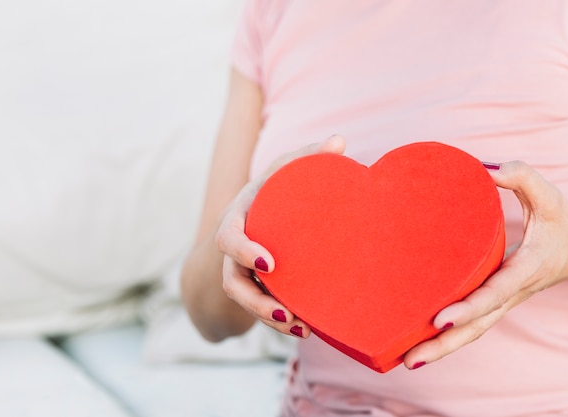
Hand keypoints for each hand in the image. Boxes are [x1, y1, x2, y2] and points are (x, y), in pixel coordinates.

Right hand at [216, 135, 345, 338]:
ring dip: (270, 318)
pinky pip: (262, 308)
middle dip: (256, 302)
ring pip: (246, 303)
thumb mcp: (281, 173)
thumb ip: (306, 157)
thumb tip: (339, 141)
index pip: (228, 239)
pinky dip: (281, 321)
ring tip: (301, 328)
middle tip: (286, 313)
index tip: (269, 263)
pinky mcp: (257, 288)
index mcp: (238, 221)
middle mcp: (234, 252)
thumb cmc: (269, 193)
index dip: (244, 252)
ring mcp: (243, 273)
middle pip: (233, 283)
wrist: (251, 218)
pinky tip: (306, 328)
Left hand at [403, 160, 567, 368]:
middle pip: (478, 326)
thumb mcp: (550, 197)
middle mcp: (512, 292)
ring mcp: (504, 302)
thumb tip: (486, 168)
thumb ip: (522, 178)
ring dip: (443, 350)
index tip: (440, 319)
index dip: (469, 308)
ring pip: (473, 332)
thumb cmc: (563, 224)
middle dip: (445, 345)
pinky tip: (421, 346)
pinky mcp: (496, 302)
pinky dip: (450, 340)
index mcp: (526, 270)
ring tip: (407, 360)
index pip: (495, 293)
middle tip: (410, 357)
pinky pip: (473, 326)